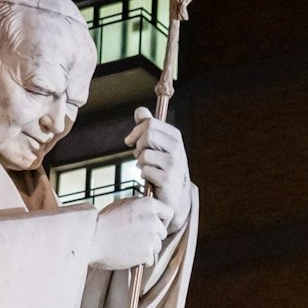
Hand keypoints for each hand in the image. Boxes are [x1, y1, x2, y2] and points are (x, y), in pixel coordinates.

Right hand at [90, 193, 174, 269]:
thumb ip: (141, 209)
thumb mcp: (124, 206)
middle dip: (152, 237)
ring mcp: (150, 237)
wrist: (90, 238)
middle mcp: (152, 219)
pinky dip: (141, 261)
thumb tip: (154, 213)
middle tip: (135, 239)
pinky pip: (150, 260)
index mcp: (148, 204)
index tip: (154, 227)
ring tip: (128, 246)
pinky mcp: (146, 253)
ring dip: (146, 250)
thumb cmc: (103, 222)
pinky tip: (128, 255)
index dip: (162, 221)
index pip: (169, 213)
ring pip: (156, 247)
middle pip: (162, 233)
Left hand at [127, 109, 191, 225]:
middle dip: (138, 146)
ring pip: (144, 154)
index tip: (130, 141)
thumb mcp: (159, 145)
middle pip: (148, 135)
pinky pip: (145, 171)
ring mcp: (174, 165)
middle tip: (138, 156)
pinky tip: (151, 180)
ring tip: (147, 169)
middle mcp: (177, 149)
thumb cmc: (165, 168)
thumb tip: (140, 111)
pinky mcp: (167, 180)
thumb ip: (150, 127)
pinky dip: (143, 175)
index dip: (136, 130)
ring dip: (140, 163)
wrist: (176, 197)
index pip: (151, 123)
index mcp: (175, 137)